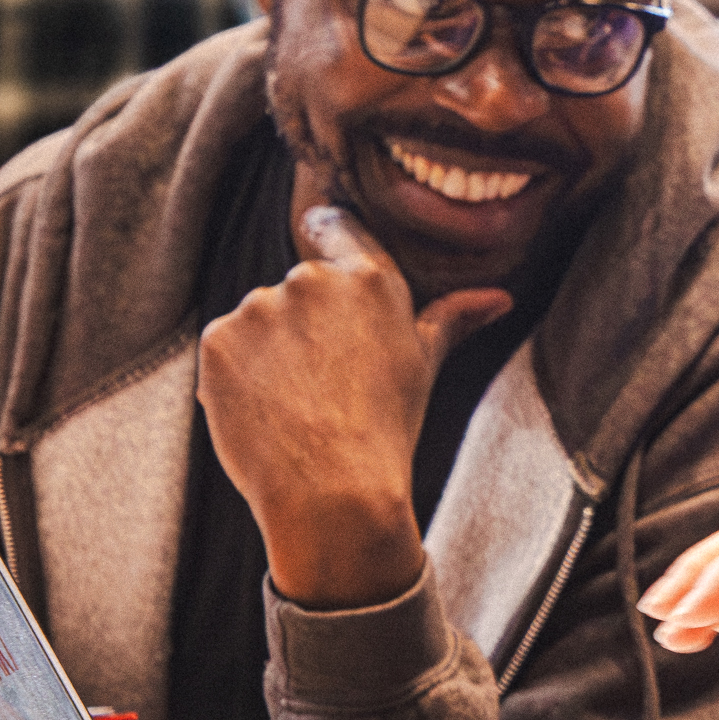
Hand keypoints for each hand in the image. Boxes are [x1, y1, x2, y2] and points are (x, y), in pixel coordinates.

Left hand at [198, 204, 511, 609]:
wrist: (333, 491)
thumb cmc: (387, 428)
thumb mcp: (424, 365)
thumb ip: (453, 318)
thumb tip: (500, 298)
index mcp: (370, 278)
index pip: (338, 228)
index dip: (330, 244)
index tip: (326, 284)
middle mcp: (312, 279)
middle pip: (298, 287)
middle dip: (304, 324)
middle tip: (324, 381)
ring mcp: (259, 307)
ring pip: (258, 319)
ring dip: (268, 350)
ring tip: (295, 402)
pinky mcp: (218, 339)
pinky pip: (225, 348)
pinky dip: (236, 375)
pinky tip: (264, 409)